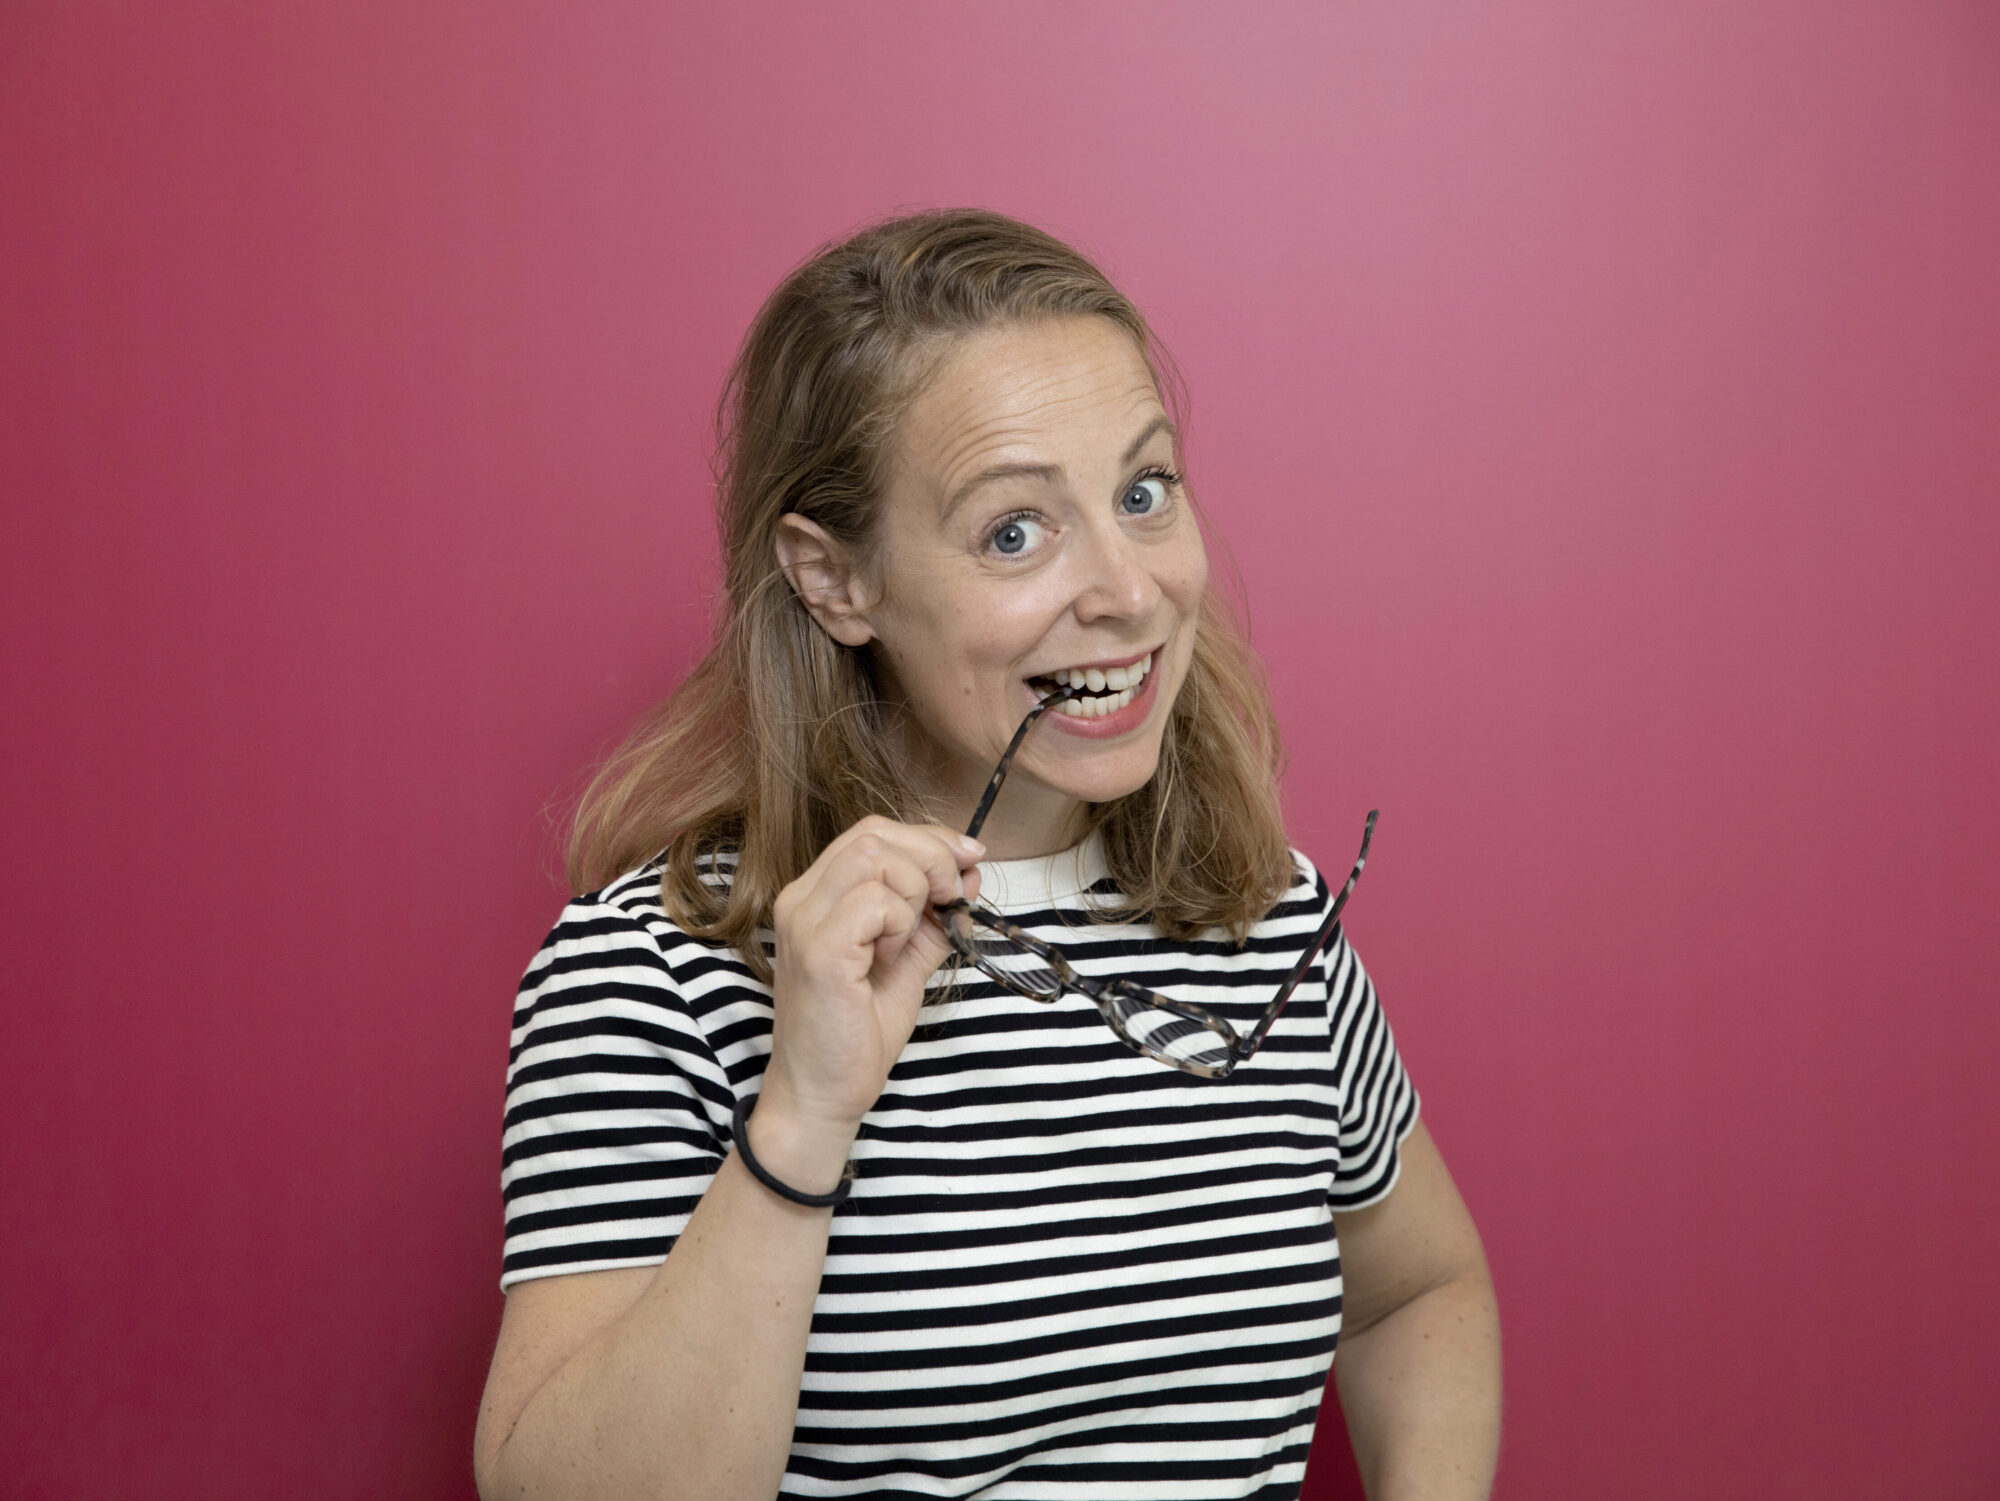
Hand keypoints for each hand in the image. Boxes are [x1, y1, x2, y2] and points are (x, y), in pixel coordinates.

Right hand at [762, 816, 984, 1137]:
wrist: (824, 1094)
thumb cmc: (858, 1032)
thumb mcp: (907, 960)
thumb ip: (933, 917)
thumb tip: (970, 874)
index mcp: (817, 894)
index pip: (873, 832)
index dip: (929, 838)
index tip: (970, 858)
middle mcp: (801, 898)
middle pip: (874, 834)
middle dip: (931, 856)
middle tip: (954, 897)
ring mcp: (805, 922)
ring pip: (874, 857)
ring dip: (915, 890)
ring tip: (909, 938)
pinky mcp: (819, 951)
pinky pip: (875, 902)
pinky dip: (900, 922)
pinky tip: (891, 957)